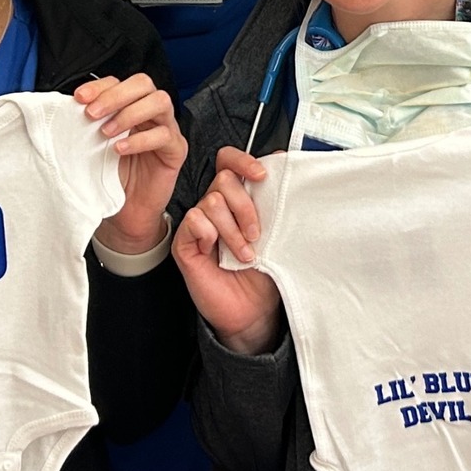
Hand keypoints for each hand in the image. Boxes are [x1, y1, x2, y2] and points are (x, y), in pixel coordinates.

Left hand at [76, 74, 188, 252]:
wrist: (126, 214)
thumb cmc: (110, 178)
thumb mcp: (93, 146)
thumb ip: (87, 125)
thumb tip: (67, 107)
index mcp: (130, 106)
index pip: (120, 82)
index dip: (100, 86)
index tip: (79, 98)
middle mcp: (150, 113)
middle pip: (143, 83)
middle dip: (115, 95)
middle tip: (92, 113)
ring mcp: (167, 129)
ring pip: (159, 101)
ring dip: (129, 113)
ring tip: (107, 132)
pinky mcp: (176, 150)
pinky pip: (164, 135)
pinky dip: (140, 139)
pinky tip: (120, 150)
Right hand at [173, 147, 284, 354]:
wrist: (255, 310)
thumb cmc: (265, 272)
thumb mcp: (277, 232)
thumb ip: (275, 200)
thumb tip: (285, 162)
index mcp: (237, 198)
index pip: (229, 161)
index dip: (243, 160)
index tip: (262, 175)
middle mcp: (216, 207)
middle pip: (224, 179)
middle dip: (245, 207)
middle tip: (256, 235)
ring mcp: (199, 224)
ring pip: (212, 201)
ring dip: (233, 230)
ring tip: (243, 254)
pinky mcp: (185, 242)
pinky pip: (194, 220)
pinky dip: (210, 234)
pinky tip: (217, 253)